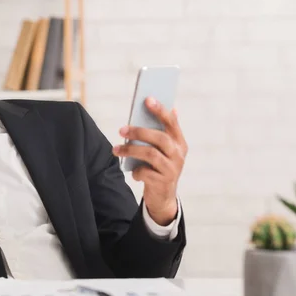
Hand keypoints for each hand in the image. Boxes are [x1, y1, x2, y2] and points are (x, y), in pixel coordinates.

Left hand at [112, 97, 187, 225]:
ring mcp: (172, 169)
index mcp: (179, 142)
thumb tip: (172, 108)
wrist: (163, 196)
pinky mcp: (163, 182)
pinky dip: (135, 171)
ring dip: (130, 150)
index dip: (160, 110)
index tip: (147, 99)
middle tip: (121, 129)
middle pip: (159, 138)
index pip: (172, 123)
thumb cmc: (159, 166)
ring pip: (150, 154)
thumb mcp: (163, 150)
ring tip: (115, 150)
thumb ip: (163, 132)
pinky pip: (145, 172)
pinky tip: (132, 171)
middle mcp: (178, 154)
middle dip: (138, 132)